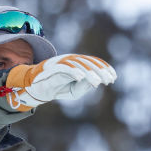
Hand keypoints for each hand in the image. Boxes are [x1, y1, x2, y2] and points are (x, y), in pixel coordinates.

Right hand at [1, 54, 115, 110]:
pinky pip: (65, 67)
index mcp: (77, 63)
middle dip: (100, 71)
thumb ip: (84, 86)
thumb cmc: (57, 88)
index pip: (93, 62)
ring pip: (78, 64)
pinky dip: (74, 71)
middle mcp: (70, 60)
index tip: (113, 78)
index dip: (105, 68)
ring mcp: (61, 62)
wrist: (37, 89)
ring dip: (90, 73)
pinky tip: (82, 79)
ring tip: (98, 83)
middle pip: (88, 62)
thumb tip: (94, 82)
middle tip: (109, 81)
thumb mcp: (74, 91)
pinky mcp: (53, 68)